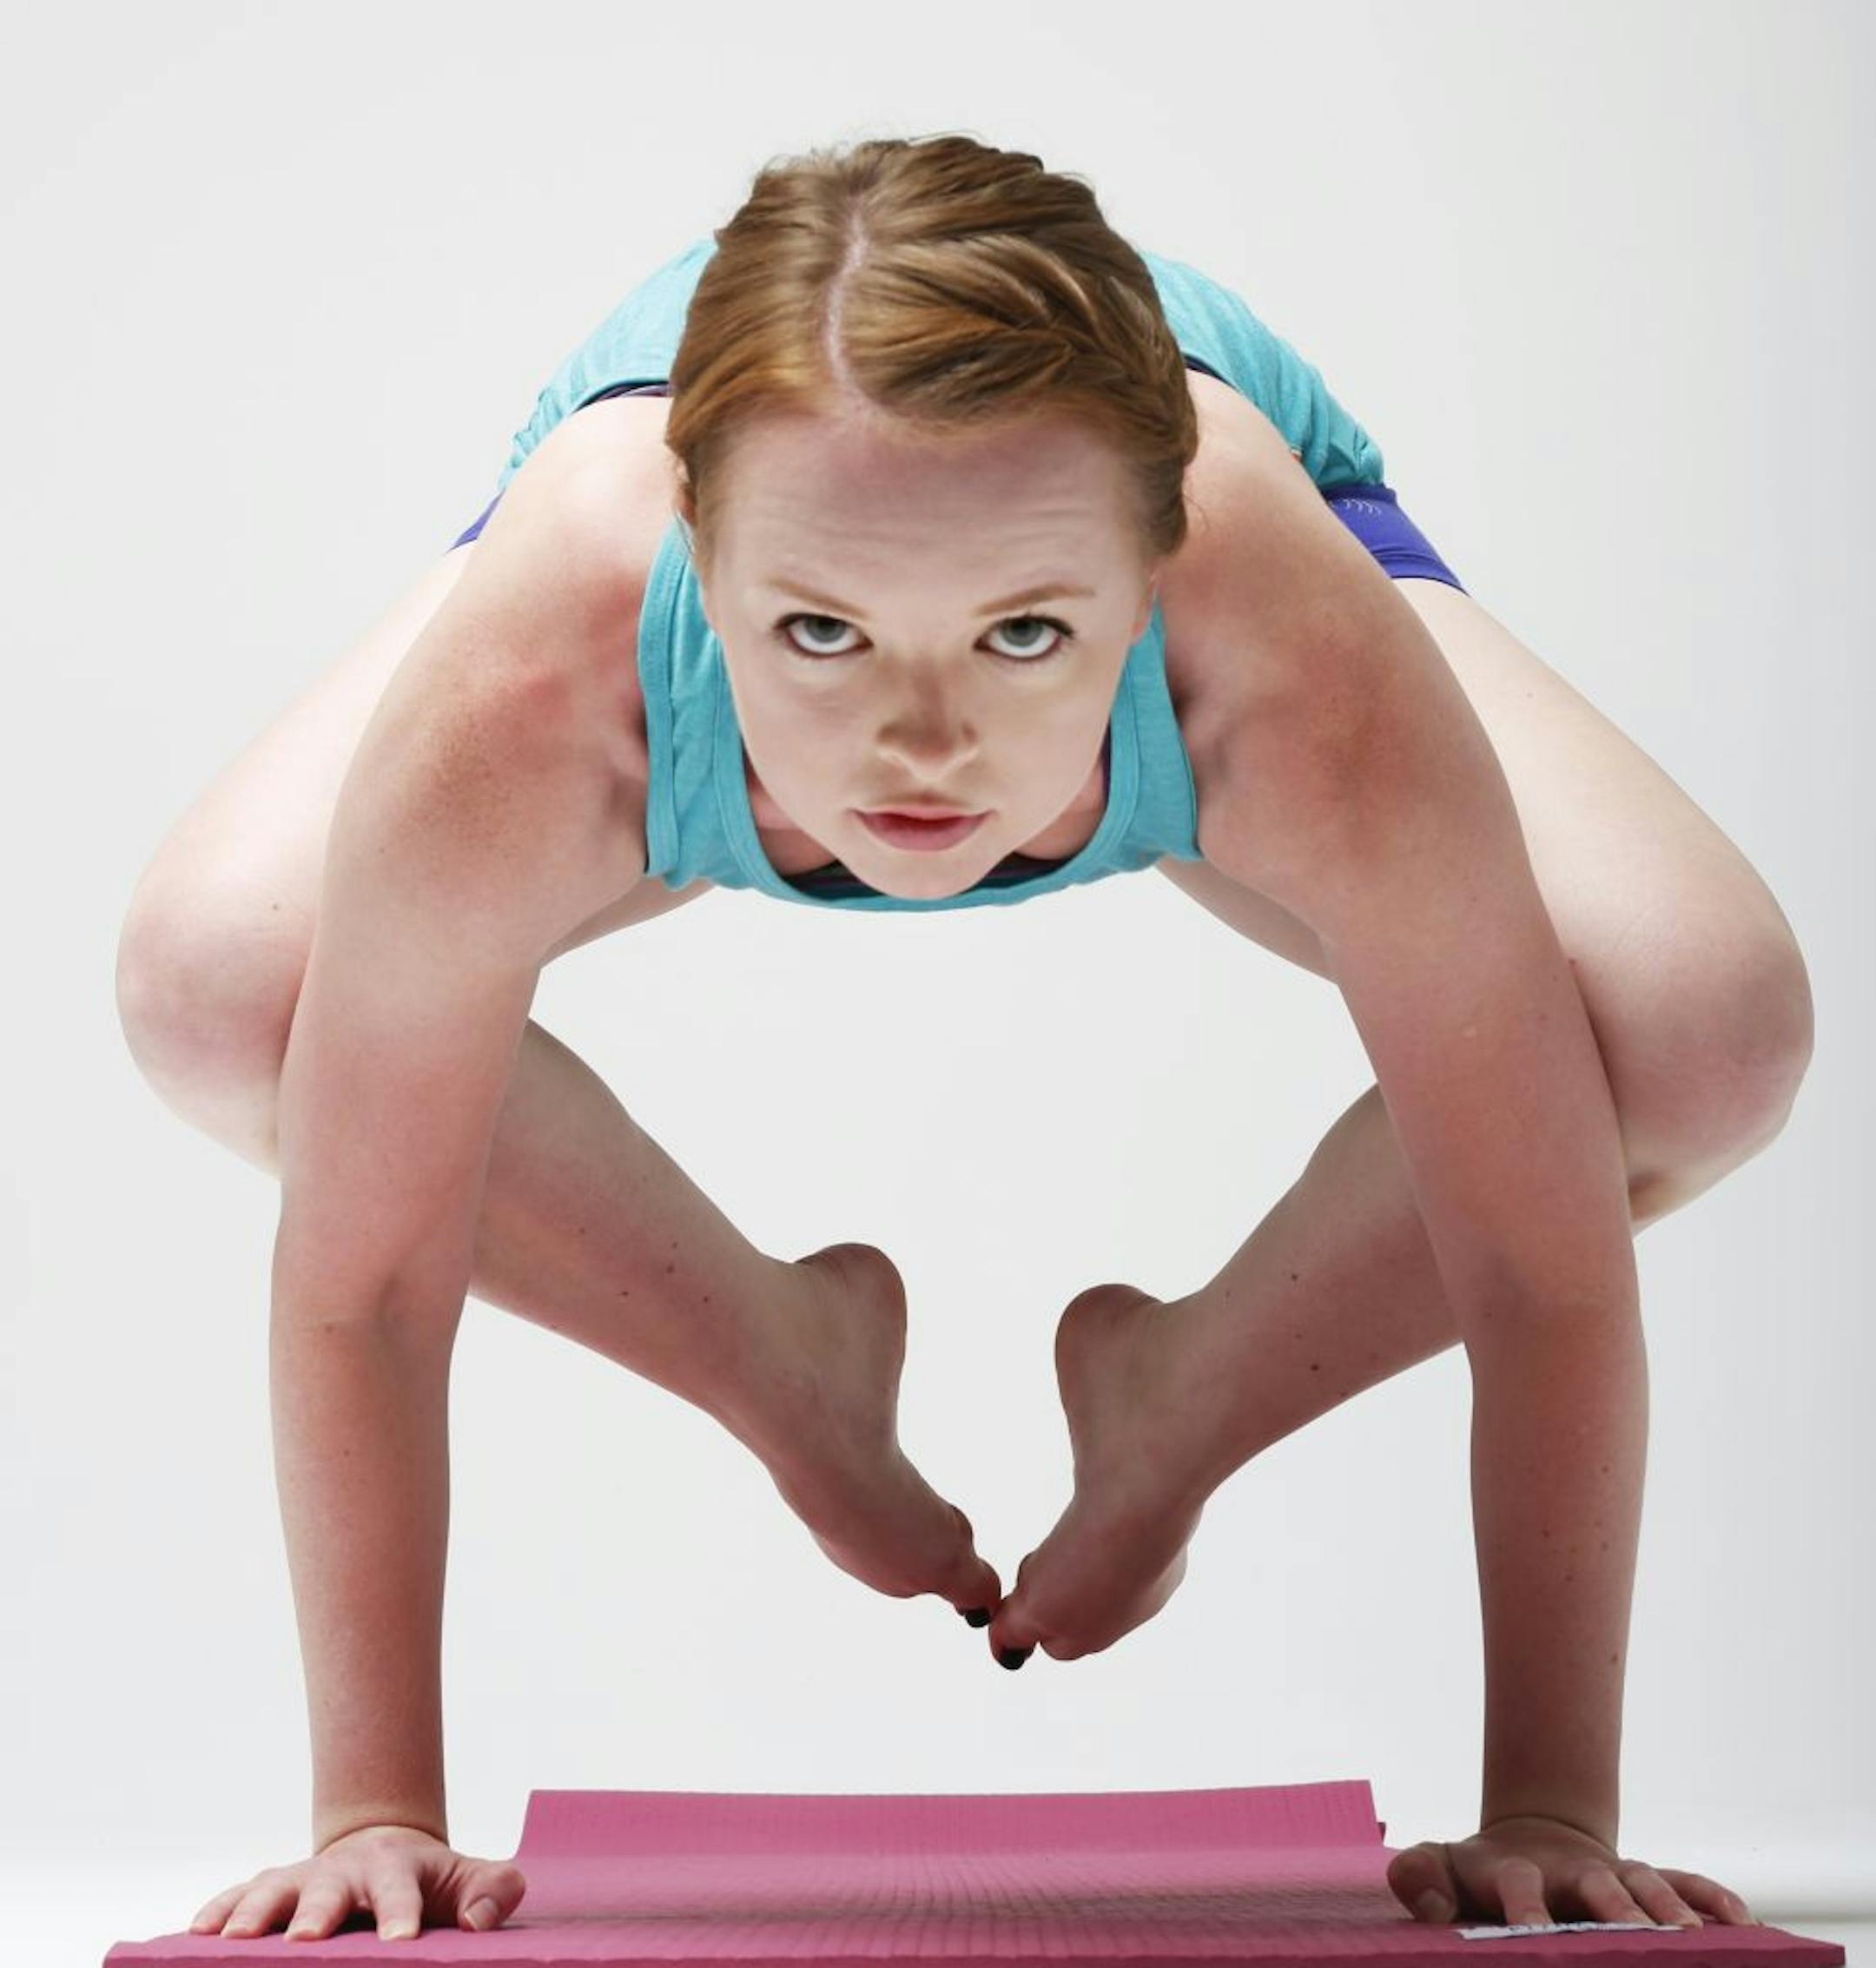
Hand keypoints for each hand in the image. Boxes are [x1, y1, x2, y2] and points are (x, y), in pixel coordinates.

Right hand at [186, 1822, 527, 1940]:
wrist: (383, 1846)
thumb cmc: (430, 1881)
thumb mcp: (469, 1878)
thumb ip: (492, 1891)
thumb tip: (478, 1920)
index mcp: (396, 1867)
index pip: (400, 1891)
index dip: (399, 1913)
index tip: (400, 1940)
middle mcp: (343, 1871)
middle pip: (328, 1890)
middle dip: (316, 1914)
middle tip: (306, 1939)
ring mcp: (301, 1879)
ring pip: (273, 1890)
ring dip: (253, 1914)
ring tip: (234, 1942)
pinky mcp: (269, 1890)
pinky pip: (236, 1897)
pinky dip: (216, 1913)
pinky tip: (194, 1936)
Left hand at [1386, 1813, 1759, 1928]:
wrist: (1530, 1841)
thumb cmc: (1477, 1874)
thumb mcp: (1436, 1867)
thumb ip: (1418, 1877)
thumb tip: (1434, 1906)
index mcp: (1516, 1870)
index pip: (1520, 1887)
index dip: (1526, 1910)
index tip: (1532, 1936)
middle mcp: (1572, 1871)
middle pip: (1597, 1884)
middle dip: (1617, 1910)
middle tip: (1640, 1937)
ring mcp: (1614, 1873)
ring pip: (1648, 1882)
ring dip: (1670, 1908)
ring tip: (1693, 1938)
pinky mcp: (1646, 1879)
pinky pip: (1687, 1881)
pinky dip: (1714, 1897)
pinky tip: (1742, 1923)